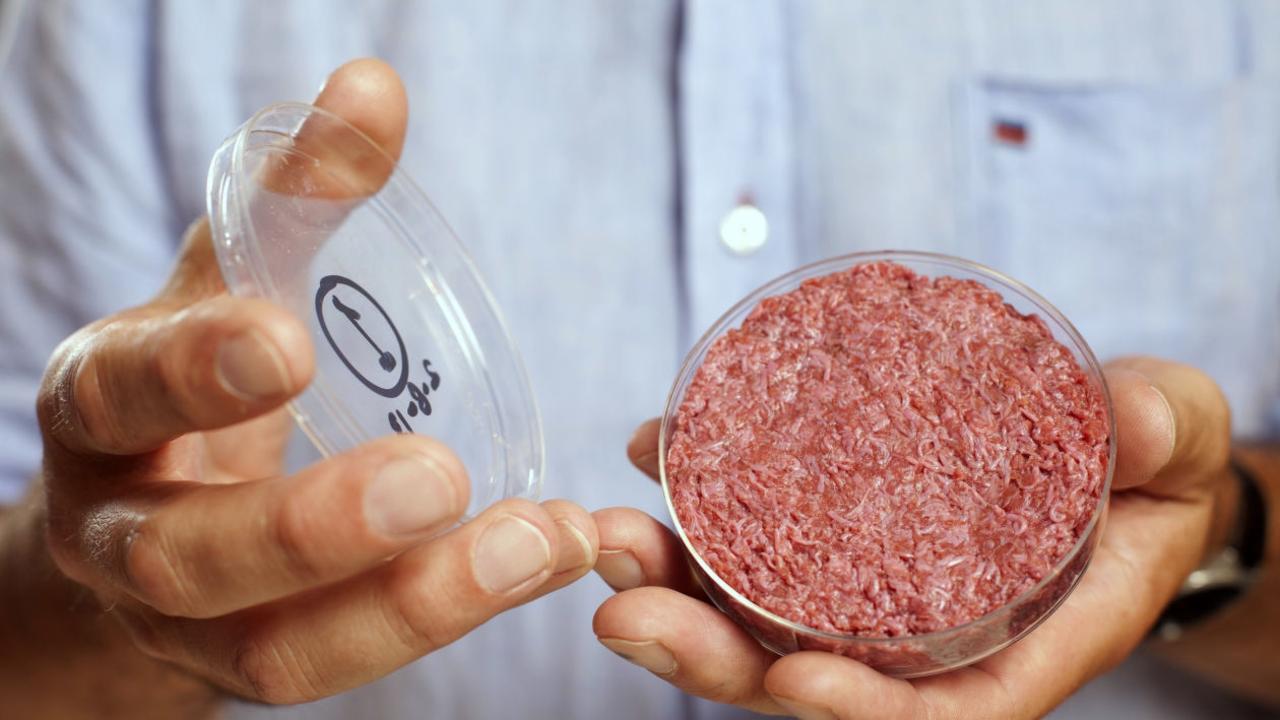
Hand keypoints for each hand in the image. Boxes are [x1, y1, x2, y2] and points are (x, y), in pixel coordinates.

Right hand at [21, 59, 596, 707]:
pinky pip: (343, 671)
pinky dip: (448, 622)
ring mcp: (187, 625)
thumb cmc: (193, 382)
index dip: (195, 370)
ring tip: (542, 540)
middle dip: (312, 527)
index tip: (287, 339)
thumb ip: (294, 196)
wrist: (133, 523)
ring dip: (416, 605)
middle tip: (438, 478)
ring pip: (277, 653)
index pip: (123, 391)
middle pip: (189, 558)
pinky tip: (545, 557)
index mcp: (105, 408)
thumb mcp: (228, 281)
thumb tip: (373, 87)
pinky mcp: (257, 669)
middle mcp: (124, 531)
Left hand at [593, 358, 1230, 718]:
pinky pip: (753, 541)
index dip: (863, 709)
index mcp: (1016, 642)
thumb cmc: (1150, 467)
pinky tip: (650, 454)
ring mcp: (869, 589)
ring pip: (758, 617)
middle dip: (713, 656)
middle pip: (809, 675)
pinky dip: (695, 508)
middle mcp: (926, 635)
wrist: (1111, 452)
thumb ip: (1161, 435)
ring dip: (672, 588)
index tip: (790, 682)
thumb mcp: (1173, 441)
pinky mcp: (835, 535)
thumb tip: (1140, 424)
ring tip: (611, 540)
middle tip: (628, 612)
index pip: (935, 709)